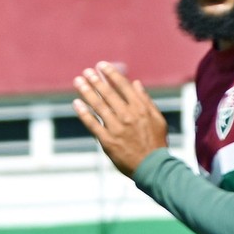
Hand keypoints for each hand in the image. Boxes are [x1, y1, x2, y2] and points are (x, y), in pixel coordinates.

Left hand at [72, 62, 168, 176]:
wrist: (153, 167)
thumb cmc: (156, 143)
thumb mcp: (157, 119)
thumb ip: (146, 100)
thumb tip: (136, 83)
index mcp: (140, 108)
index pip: (123, 86)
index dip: (111, 74)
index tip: (101, 65)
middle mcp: (127, 116)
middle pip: (108, 94)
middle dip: (96, 80)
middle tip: (86, 71)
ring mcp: (116, 128)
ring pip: (98, 106)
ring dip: (87, 92)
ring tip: (78, 81)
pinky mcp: (107, 141)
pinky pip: (93, 124)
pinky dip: (84, 113)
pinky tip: (76, 103)